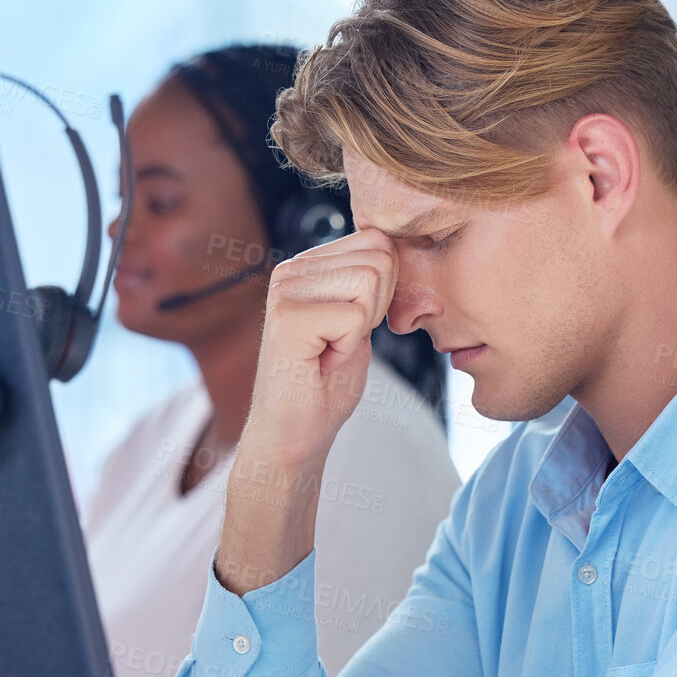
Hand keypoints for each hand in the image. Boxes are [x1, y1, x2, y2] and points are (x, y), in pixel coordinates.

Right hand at [242, 228, 397, 467]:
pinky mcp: (288, 318)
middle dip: (376, 307)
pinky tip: (322, 362)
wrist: (294, 435)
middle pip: (378, 258)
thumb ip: (369, 281)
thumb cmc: (326, 385)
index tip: (352, 327)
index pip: (377, 241)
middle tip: (341, 342)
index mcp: (306, 265)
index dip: (384, 290)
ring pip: (369, 282)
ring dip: (361, 328)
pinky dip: (350, 346)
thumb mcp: (357, 321)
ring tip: (330, 350)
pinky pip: (356, 315)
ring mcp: (285, 291)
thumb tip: (392, 244)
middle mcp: (289, 270)